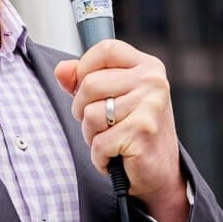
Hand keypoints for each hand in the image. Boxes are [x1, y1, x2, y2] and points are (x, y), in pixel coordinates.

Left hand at [54, 40, 188, 221]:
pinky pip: (99, 142)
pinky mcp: (143, 131)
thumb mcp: (111, 97)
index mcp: (147, 66)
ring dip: (92, 135)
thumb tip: (61, 70)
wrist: (160, 173)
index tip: (85, 88)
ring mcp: (150, 105)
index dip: (85, 67)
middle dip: (83, 110)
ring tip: (112, 140)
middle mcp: (153, 81)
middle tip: (102, 125)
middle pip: (90, 84)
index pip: (105, 49)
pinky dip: (100, 156)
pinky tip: (117, 156)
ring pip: (91, 114)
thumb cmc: (133, 131)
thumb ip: (83, 79)